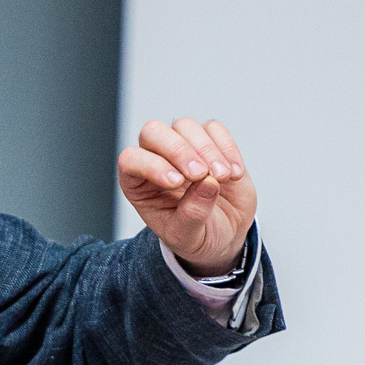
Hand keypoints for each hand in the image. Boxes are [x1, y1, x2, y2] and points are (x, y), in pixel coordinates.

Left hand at [117, 117, 256, 275]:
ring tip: (222, 178)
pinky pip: (214, 129)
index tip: (176, 183)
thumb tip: (207, 183)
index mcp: (138, 183)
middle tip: (201, 174)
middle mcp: (155, 159)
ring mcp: (183, 147)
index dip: (152, 165)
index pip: (131, 159)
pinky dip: (227, 148)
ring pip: (185, 126)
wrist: (223, 233)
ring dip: (206, 150)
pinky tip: (234, 174)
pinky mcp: (210, 142)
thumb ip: (192, 215)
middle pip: (153, 131)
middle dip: (178, 150)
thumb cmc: (196, 236)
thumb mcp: (188, 237)